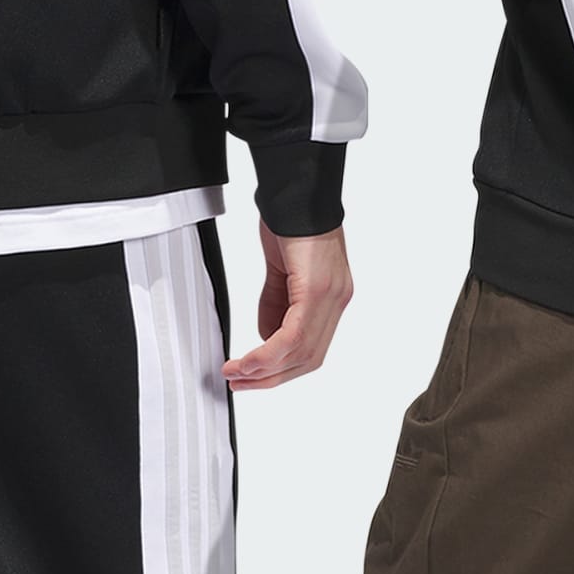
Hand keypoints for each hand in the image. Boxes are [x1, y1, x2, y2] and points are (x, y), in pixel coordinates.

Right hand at [223, 219, 352, 390]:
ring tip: (237, 373)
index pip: (312, 349)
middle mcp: (337, 300)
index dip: (281, 370)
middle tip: (240, 383)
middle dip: (270, 377)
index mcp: (332, 296)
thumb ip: (277, 304)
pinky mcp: (317, 289)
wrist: (297, 190)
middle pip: (308, 358)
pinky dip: (268, 353)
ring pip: (301, 353)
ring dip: (264, 370)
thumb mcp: (281, 270)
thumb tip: (266, 338)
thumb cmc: (289, 220)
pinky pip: (294, 335)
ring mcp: (331, 296)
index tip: (253, 377)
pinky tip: (249, 360)